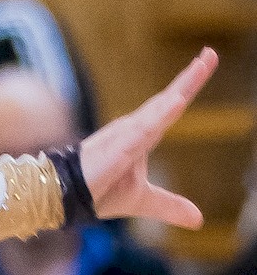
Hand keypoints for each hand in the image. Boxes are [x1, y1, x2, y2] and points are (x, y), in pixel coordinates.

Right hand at [80, 48, 216, 226]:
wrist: (65, 198)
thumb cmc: (99, 191)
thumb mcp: (145, 201)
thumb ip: (170, 206)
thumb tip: (198, 220)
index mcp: (142, 136)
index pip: (170, 107)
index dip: (188, 85)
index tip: (206, 60)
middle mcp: (135, 129)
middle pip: (168, 100)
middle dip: (191, 78)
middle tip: (210, 54)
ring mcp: (126, 137)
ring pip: (159, 110)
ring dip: (180, 89)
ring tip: (200, 66)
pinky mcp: (118, 149)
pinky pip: (143, 130)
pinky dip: (160, 115)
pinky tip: (176, 102)